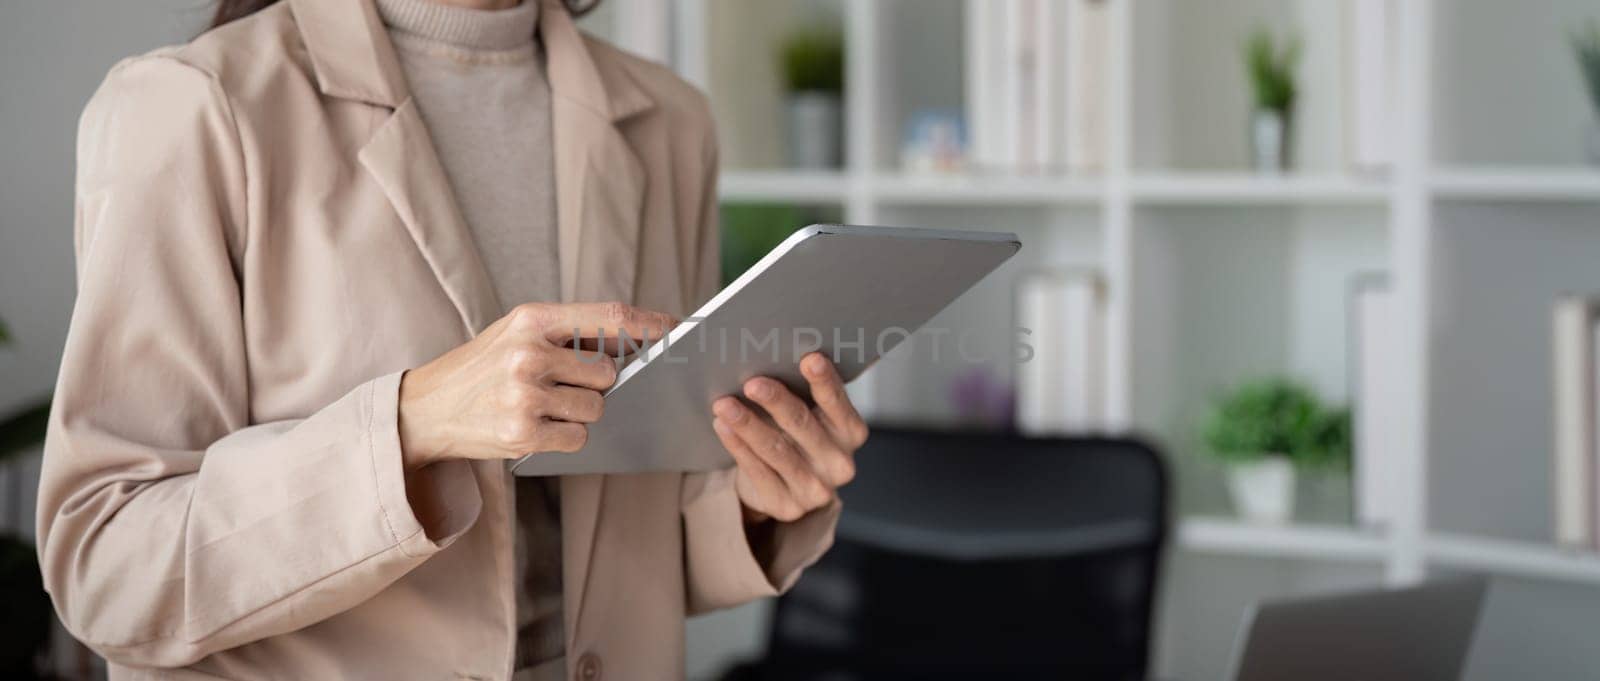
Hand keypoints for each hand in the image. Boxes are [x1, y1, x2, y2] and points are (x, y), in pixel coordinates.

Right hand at [398, 302, 674, 468]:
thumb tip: (639, 340)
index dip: (650, 325)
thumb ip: (571, 333)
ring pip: (596, 408)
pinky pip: (578, 438)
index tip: (679, 331)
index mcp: (532, 319)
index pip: (610, 316)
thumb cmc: (483, 367)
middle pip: (609, 373)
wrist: (425, 408)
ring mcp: (524, 395)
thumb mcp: (517, 333)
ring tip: (543, 406)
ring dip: (581, 413)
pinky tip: (536, 427)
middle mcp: (528, 353)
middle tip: (563, 385)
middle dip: (598, 384)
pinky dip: (565, 437)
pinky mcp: (521, 433)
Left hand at [711, 352, 869, 522]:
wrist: (788, 487)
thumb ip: (802, 393)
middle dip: (776, 401)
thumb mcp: (810, 415)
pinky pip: (758, 471)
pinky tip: (722, 426)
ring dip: (747, 424)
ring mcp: (816, 489)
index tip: (809, 360)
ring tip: (724, 404)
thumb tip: (770, 359)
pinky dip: (737, 446)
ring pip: (776, 450)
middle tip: (752, 383)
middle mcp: (839, 463)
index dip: (825, 382)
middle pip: (803, 425)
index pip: (839, 404)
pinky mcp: (788, 506)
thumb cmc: (798, 437)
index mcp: (851, 433)